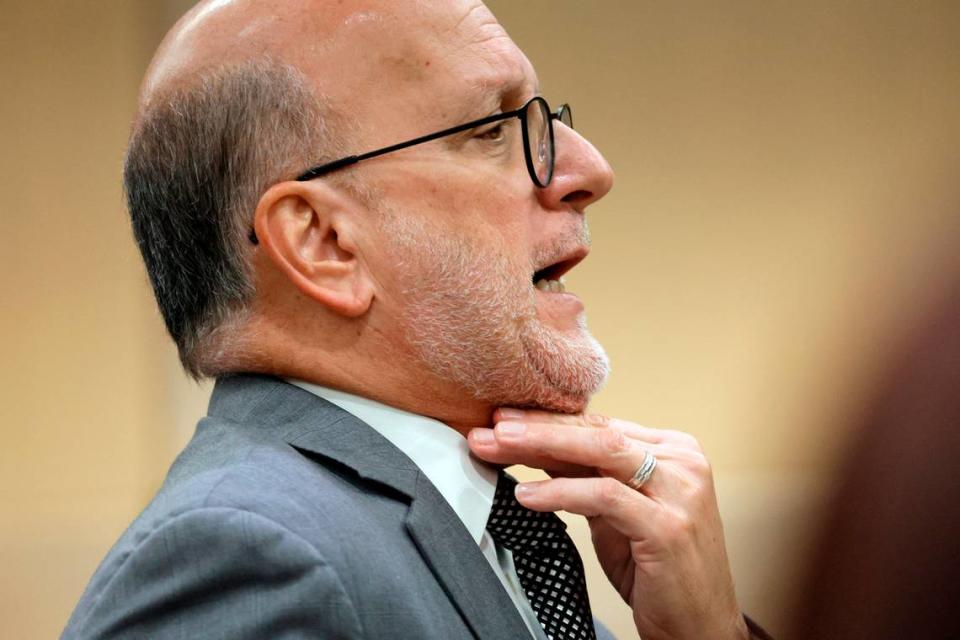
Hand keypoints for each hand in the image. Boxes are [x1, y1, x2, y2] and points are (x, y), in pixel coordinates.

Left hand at [467, 409, 748, 639]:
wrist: (700, 627)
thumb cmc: (658, 569)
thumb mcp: (616, 513)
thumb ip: (586, 475)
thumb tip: (532, 444)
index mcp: (673, 450)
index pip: (601, 425)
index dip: (549, 420)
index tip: (503, 417)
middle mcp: (682, 462)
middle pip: (597, 432)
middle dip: (538, 426)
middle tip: (489, 425)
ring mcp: (680, 492)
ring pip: (600, 451)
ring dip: (542, 446)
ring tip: (497, 447)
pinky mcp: (668, 526)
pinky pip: (604, 496)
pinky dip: (560, 492)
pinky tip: (526, 495)